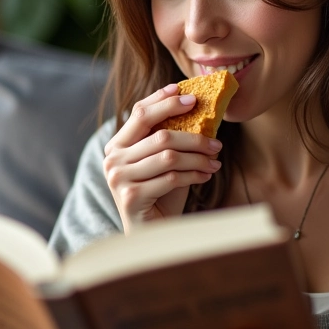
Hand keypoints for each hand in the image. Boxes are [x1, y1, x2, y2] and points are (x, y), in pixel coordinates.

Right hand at [103, 83, 222, 230]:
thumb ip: (169, 138)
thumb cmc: (160, 192)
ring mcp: (118, 178)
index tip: (191, 97)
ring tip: (214, 160)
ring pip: (168, 157)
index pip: (140, 113)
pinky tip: (205, 175)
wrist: (151, 231)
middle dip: (193, 137)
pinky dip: (194, 175)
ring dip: (197, 158)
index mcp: (117, 145)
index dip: (165, 101)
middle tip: (216, 141)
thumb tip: (197, 109)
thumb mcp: (163, 160)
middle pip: (159, 135)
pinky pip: (170, 179)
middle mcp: (112, 159)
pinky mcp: (131, 197)